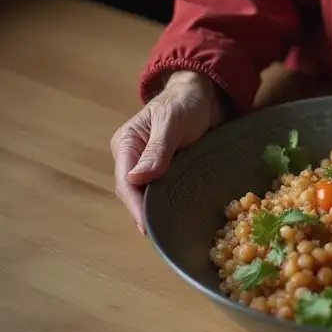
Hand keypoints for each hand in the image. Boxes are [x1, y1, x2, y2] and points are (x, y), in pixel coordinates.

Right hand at [111, 70, 224, 232]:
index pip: (125, 182)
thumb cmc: (186, 101)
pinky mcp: (167, 172)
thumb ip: (157, 148)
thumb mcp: (172, 120)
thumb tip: (136, 179)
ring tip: (170, 234)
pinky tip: (179, 219)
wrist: (206, 93)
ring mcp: (149, 167)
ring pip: (148, 197)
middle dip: (145, 214)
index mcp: (126, 144)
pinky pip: (164, 193)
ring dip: (157, 213)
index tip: (147, 227)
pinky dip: (169, 206)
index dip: (134, 206)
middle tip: (161, 237)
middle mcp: (133, 159)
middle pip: (134, 194)